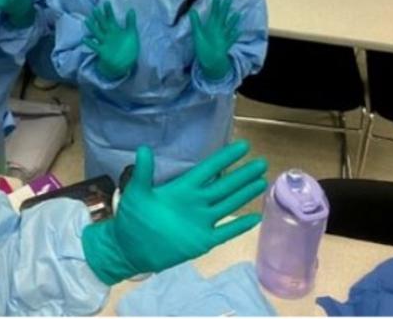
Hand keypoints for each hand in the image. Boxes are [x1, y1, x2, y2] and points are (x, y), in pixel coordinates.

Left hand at [81, 139, 267, 283]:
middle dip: (242, 174)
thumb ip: (143, 172)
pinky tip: (255, 218)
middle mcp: (196, 202)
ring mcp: (201, 222)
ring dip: (245, 194)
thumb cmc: (133, 218)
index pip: (209, 169)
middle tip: (261, 162)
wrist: (130, 248)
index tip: (243, 146)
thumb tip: (143, 148)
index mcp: (183, 188)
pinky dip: (239, 225)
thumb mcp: (136, 193)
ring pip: (228, 204)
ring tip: (262, 182)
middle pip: (225, 185)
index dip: (225, 158)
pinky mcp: (203, 241)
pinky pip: (225, 232)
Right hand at [83, 2, 139, 79]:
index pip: (111, 18)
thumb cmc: (129, 48)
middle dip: (99, 17)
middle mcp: (108, 35)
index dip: (109, 11)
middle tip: (95, 9)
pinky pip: (95, 46)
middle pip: (103, 24)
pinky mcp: (102, 51)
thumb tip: (131, 9)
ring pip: (97, 33)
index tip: (106, 2)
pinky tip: (84, 39)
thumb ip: (131, 22)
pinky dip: (90, 43)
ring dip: (92, 27)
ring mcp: (104, 42)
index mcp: (115, 30)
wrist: (126, 63)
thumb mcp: (132, 34)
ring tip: (87, 20)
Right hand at [188, 0, 240, 80]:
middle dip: (226, 7)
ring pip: (230, 26)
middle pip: (223, 16)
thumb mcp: (197, 35)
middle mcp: (220, 29)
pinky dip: (235, 34)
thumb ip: (195, 23)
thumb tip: (192, 10)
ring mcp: (225, 37)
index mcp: (213, 26)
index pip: (215, 12)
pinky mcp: (227, 44)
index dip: (216, 3)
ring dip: (234, 20)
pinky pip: (232, 38)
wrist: (213, 62)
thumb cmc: (203, 48)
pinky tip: (238, 31)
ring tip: (238, 13)